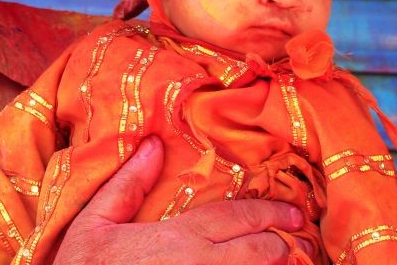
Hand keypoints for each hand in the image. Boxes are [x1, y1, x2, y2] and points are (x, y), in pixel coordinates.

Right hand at [52, 136, 306, 264]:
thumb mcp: (95, 222)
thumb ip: (127, 184)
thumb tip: (153, 144)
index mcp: (180, 239)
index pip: (237, 219)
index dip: (269, 214)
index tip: (293, 213)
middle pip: (259, 253)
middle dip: (283, 244)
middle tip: (301, 239)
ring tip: (294, 263)